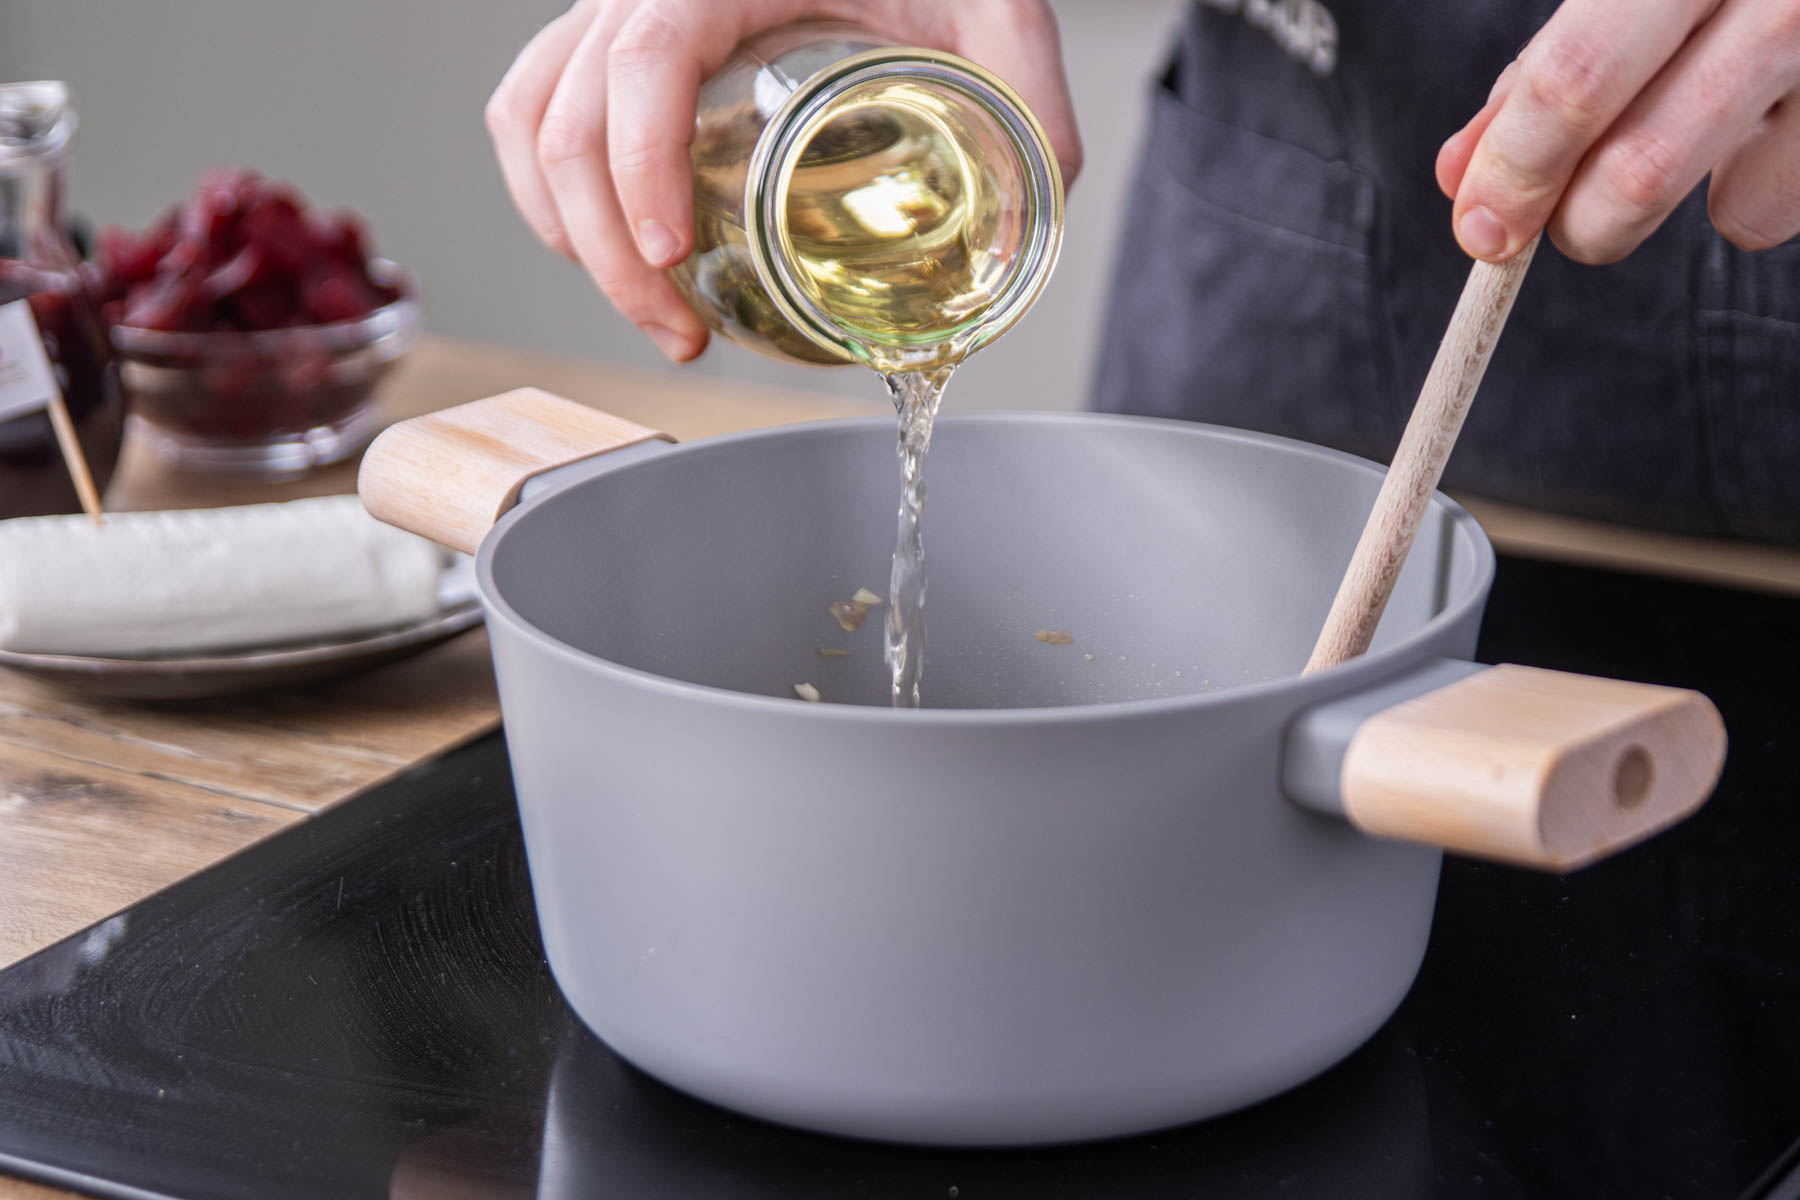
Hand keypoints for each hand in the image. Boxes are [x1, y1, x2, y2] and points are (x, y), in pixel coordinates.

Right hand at [485, 0, 1082, 360]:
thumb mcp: (997, 1)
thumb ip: (1026, 94)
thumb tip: (1021, 229)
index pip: (642, 59)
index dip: (639, 167)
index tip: (675, 260)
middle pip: (566, 116)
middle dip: (609, 250)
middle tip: (680, 337)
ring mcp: (618, 7)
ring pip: (531, 119)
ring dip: (571, 232)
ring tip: (652, 314)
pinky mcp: (613, 37)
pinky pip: (532, 105)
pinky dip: (549, 189)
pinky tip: (610, 251)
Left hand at [1435, 0, 1799, 263]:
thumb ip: (1545, 67)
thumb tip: (1464, 177)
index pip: (1575, 77)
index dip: (1515, 167)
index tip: (1481, 226)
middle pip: (1641, 164)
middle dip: (1574, 222)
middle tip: (1553, 225)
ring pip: (1721, 206)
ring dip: (1648, 216)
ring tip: (1648, 150)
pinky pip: (1773, 204)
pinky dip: (1737, 198)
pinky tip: (1742, 133)